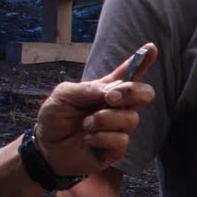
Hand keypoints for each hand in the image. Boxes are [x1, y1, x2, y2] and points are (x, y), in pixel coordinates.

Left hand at [35, 44, 157, 175]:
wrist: (45, 148)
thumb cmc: (55, 117)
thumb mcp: (64, 95)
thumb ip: (88, 89)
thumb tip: (112, 92)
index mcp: (105, 90)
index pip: (128, 73)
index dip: (142, 61)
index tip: (151, 48)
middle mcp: (117, 107)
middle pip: (144, 94)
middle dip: (132, 92)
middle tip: (110, 97)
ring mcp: (119, 128)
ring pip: (131, 118)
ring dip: (105, 119)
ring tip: (86, 124)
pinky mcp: (116, 149)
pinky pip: (121, 140)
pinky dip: (102, 138)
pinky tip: (89, 140)